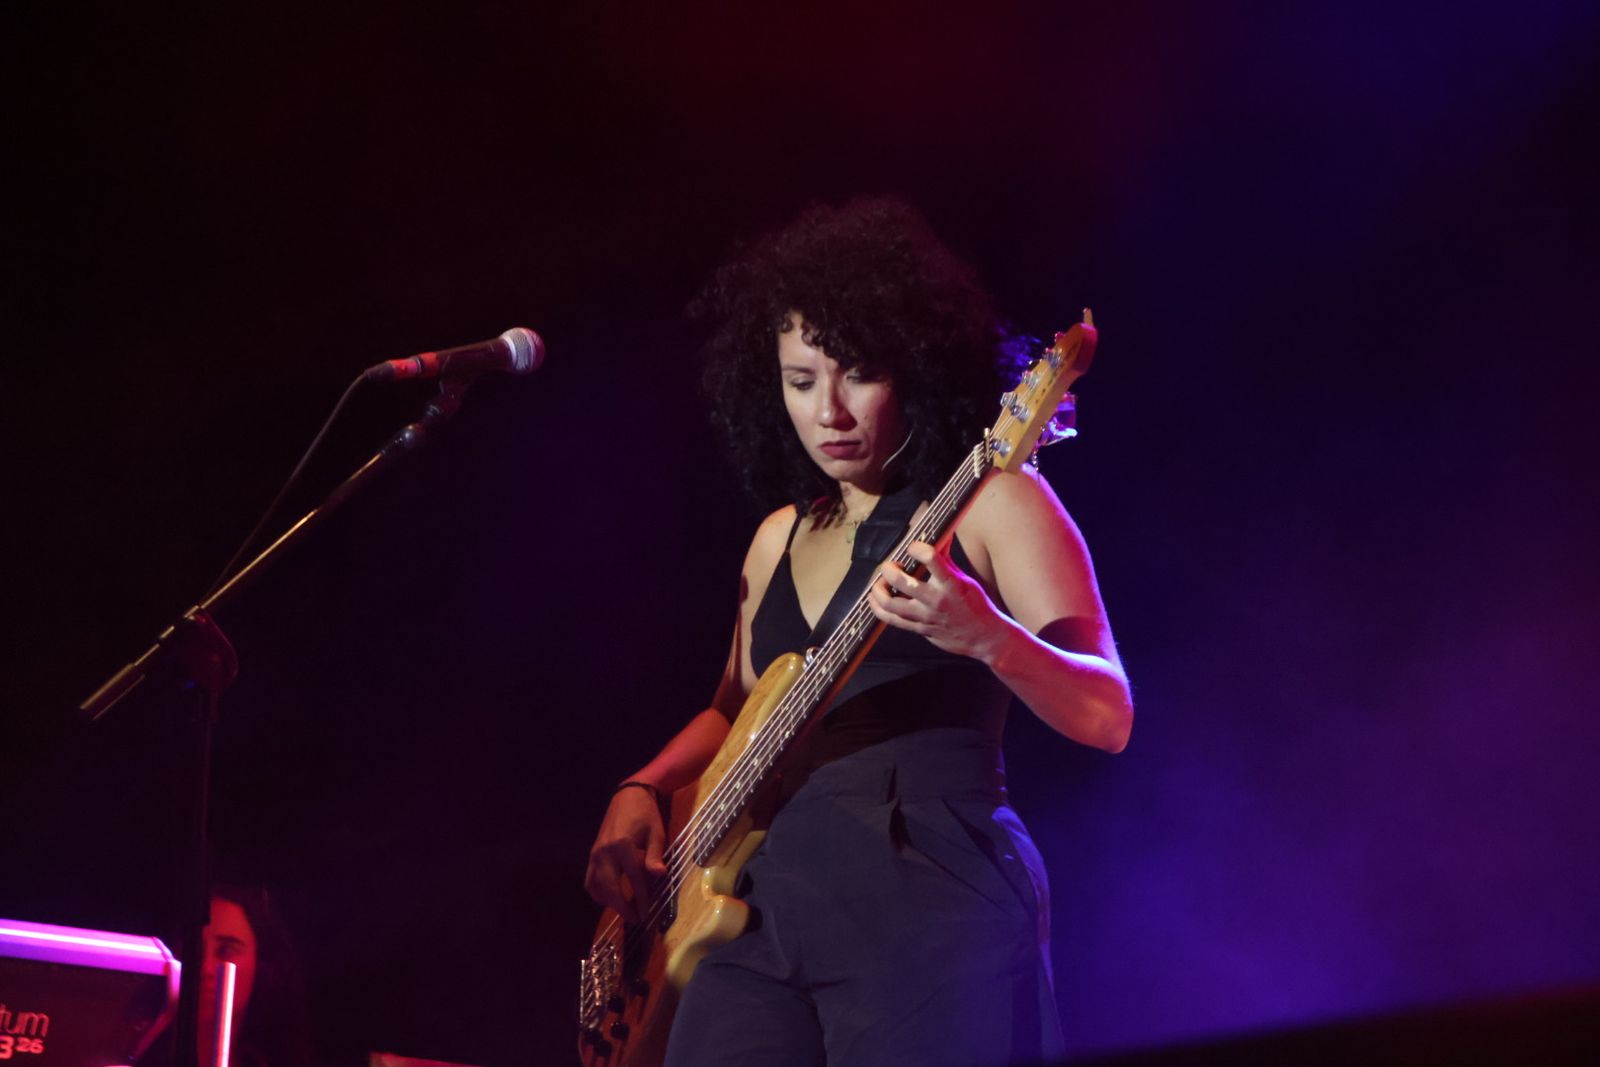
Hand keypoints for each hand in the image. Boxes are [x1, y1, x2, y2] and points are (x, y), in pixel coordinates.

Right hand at [584, 785, 667, 922]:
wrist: (628, 795)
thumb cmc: (646, 814)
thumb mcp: (656, 832)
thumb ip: (655, 855)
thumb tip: (660, 875)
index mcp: (624, 845)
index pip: (634, 880)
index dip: (641, 899)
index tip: (647, 914)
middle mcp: (606, 851)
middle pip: (611, 888)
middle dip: (622, 907)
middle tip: (635, 918)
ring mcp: (596, 853)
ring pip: (597, 886)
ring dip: (609, 902)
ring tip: (625, 909)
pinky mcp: (592, 854)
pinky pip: (590, 879)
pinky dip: (597, 892)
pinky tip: (609, 898)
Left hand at [868, 540, 1005, 659]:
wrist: (983, 637)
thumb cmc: (975, 604)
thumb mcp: (964, 579)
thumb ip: (946, 559)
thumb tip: (941, 534)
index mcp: (951, 583)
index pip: (931, 558)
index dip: (916, 548)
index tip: (912, 546)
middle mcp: (936, 599)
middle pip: (901, 581)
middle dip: (888, 569)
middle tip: (889, 565)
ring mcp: (926, 616)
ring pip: (890, 603)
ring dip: (878, 589)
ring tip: (879, 582)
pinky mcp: (919, 629)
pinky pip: (892, 619)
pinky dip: (878, 608)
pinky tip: (874, 599)